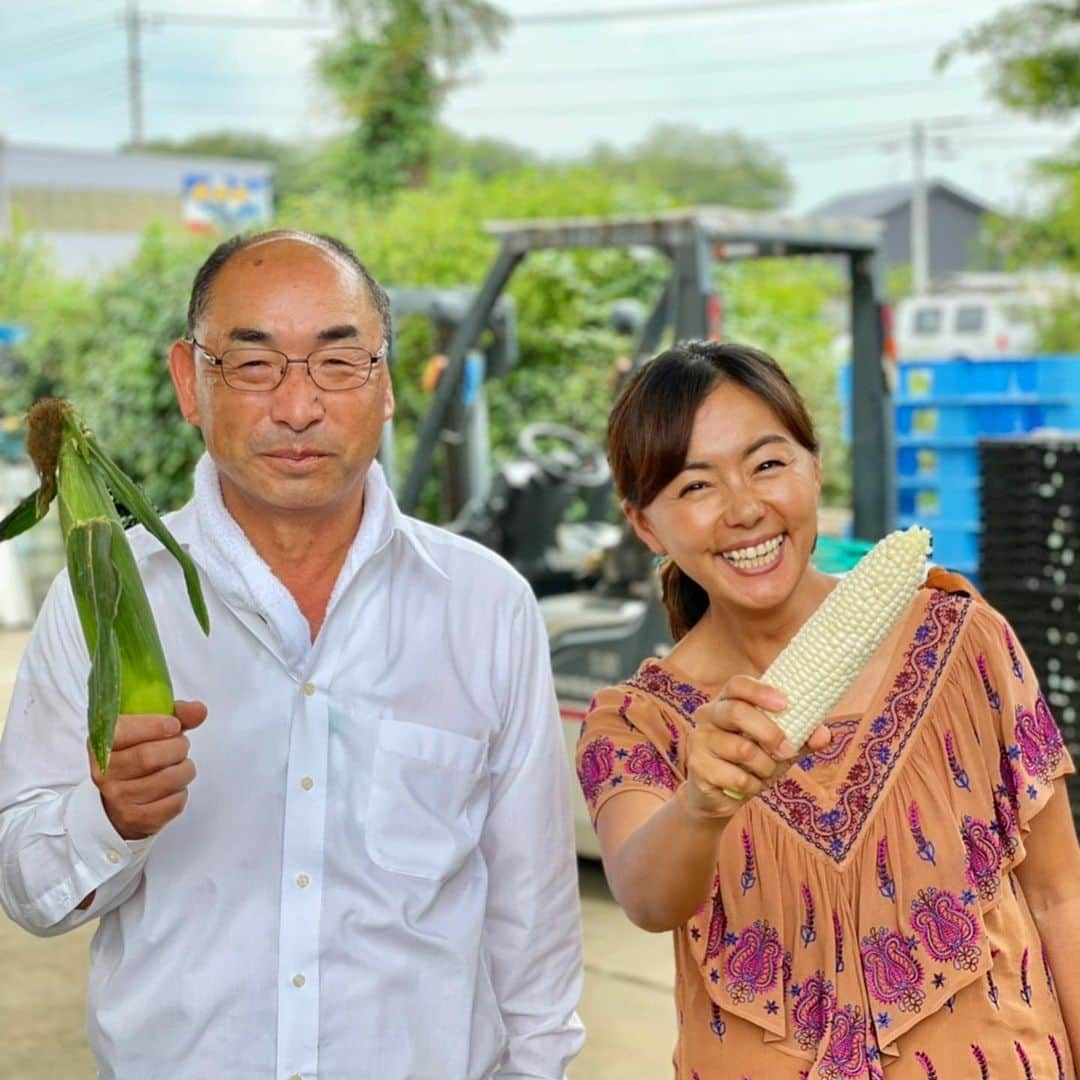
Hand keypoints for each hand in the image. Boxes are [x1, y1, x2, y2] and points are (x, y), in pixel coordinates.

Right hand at [90, 700, 206, 840]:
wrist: (120, 801)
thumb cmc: (138, 756)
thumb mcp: (151, 729)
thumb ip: (176, 715)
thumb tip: (199, 710)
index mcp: (102, 743)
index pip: (122, 732)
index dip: (152, 726)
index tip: (173, 725)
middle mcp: (105, 772)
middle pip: (148, 756)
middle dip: (176, 747)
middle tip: (181, 745)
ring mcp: (118, 798)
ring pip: (166, 780)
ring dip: (184, 769)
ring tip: (180, 765)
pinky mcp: (136, 819)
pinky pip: (173, 803)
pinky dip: (182, 792)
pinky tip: (173, 787)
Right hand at [680, 676, 830, 822]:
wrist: (717, 796)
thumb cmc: (750, 762)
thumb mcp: (777, 747)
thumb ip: (801, 738)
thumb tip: (824, 735)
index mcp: (727, 701)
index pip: (737, 685)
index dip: (760, 691)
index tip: (785, 704)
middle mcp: (708, 715)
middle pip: (736, 712)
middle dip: (769, 733)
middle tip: (788, 750)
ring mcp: (699, 740)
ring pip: (742, 749)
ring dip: (765, 767)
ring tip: (766, 772)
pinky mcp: (697, 766)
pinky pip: (737, 777)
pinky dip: (754, 786)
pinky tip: (751, 786)